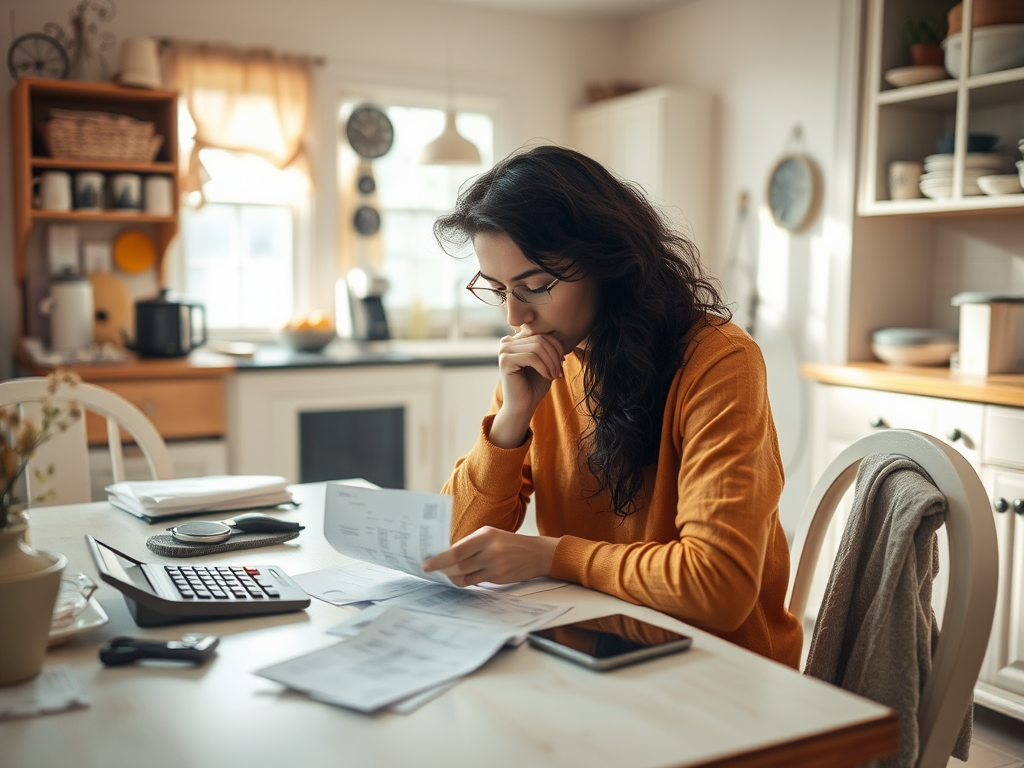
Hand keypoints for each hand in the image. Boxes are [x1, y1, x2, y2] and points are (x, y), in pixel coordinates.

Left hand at [422, 527, 559, 586]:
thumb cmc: (508, 543)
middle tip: (430, 569)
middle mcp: (490, 550)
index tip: (426, 563)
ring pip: (465, 575)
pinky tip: (461, 577)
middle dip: (442, 568)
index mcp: (486, 535)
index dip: (439, 559)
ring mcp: (495, 566)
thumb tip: (446, 554)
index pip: (457, 550)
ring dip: (452, 575)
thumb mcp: (490, 535)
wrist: (536, 553)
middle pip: (458, 564)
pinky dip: (465, 580)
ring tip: (446, 572)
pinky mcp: (499, 578)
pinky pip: (475, 581)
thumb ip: (471, 544)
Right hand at [490, 330, 564, 447]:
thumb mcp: (545, 362)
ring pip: (537, 347)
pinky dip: (544, 367)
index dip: (556, 346)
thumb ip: (548, 346)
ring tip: (555, 375)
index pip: (541, 333)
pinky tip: (548, 377)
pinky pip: (531, 357)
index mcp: (515, 340)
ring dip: (551, 362)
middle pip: (540, 338)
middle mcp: (506, 342)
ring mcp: (504, 350)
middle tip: (560, 370)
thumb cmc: (534, 385)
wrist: (523, 406)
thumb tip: (557, 332)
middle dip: (554, 355)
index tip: (562, 361)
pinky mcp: (505, 360)